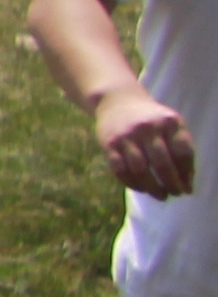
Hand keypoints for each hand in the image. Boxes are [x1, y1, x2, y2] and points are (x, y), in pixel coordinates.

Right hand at [97, 85, 196, 199]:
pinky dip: (132, 184)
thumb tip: (187, 181)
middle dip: (171, 184)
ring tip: (161, 195)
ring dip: (153, 188)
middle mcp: (147, 128)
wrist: (117, 101)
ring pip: (140, 170)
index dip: (187, 174)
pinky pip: (121, 170)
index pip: (182, 153)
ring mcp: (126, 136)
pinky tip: (141, 188)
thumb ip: (181, 147)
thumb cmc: (151, 119)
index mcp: (168, 122)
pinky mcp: (109, 145)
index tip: (187, 188)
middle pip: (162, 163)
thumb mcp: (171, 124)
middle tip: (175, 194)